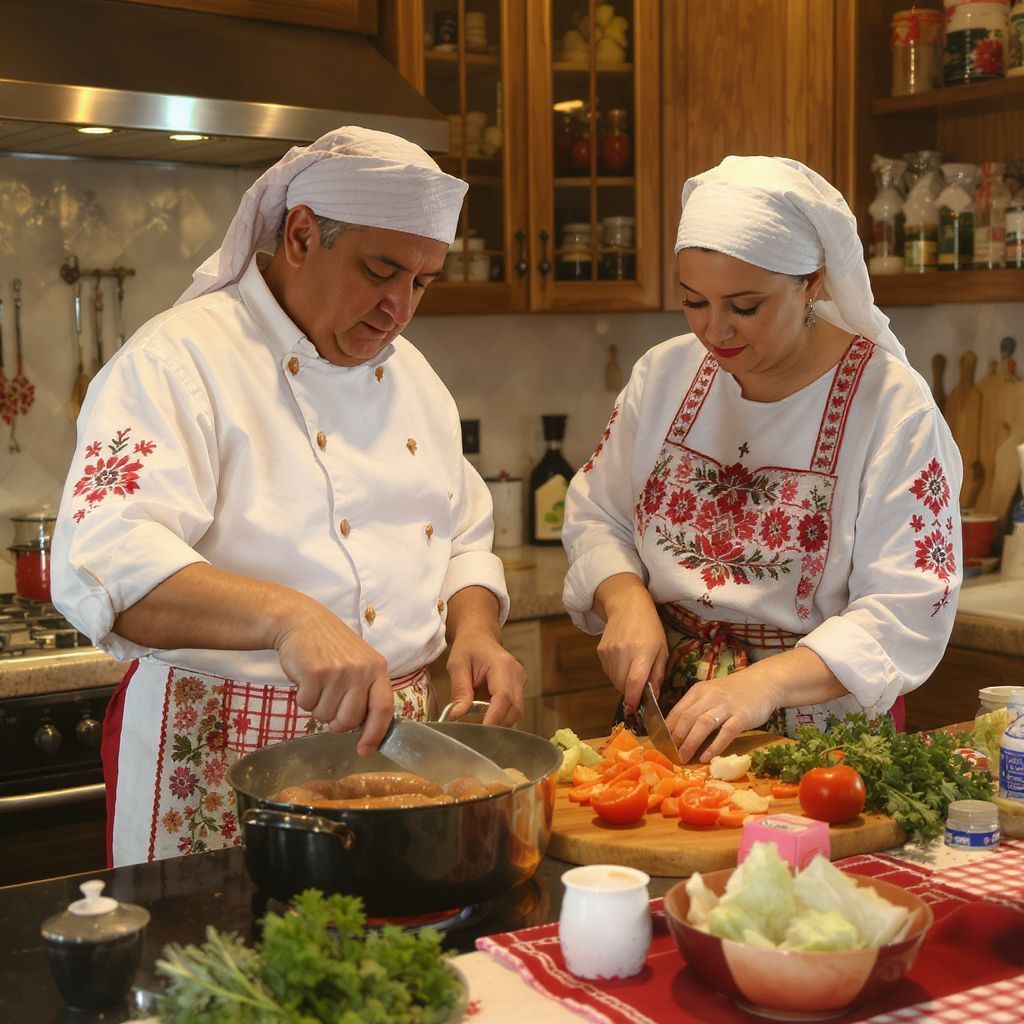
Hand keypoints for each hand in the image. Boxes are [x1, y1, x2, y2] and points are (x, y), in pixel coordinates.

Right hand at [275, 598, 394, 756]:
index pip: (384, 709)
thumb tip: (367, 732)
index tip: (365, 750)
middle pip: (350, 720)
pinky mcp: (315, 673)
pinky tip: (306, 677)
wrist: (302, 621)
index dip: (375, 734)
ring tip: (318, 682)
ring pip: (326, 716)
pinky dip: (303, 698)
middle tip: (329, 700)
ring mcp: (339, 672)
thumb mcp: (359, 663)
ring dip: (317, 706)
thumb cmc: (331, 647)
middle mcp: (361, 671)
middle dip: (336, 720)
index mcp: (377, 669)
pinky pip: (307, 705)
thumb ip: (366, 692)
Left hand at [446, 631, 524, 726]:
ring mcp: (521, 681)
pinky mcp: (519, 688)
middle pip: (514, 708)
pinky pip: (514, 709)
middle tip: (476, 735)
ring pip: (517, 712)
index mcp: (502, 665)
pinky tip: (487, 721)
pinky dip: (502, 718)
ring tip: (480, 728)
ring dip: (500, 723)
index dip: (494, 718)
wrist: (480, 636)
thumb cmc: (469, 648)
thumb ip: (459, 689)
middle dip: (497, 725)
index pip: (503, 697)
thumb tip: (457, 714)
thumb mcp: (457, 665)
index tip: (481, 732)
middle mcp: (516, 673)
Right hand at [594, 579, 667, 714]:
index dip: (634, 700)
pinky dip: (616, 673)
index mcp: (642, 652)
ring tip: (632, 668)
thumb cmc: (650, 627)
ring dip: (623, 682)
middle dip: (630, 692)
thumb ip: (657, 674)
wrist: (627, 606)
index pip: (634, 683)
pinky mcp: (600, 651)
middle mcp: (623, 653)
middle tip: (639, 687)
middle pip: (622, 686)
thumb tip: (653, 697)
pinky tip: (623, 660)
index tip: (634, 711)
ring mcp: (609, 652)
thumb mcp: (661, 649)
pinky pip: (608, 672)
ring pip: (614, 680)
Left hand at [664, 668, 779, 762]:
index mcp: (698, 691)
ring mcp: (726, 705)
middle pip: (687, 718)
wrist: (763, 682)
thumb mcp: (711, 695)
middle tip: (670, 755)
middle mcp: (710, 696)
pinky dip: (715, 745)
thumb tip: (677, 732)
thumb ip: (696, 708)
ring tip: (684, 757)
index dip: (667, 729)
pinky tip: (707, 757)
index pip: (677, 711)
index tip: (661, 745)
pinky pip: (726, 732)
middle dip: (676, 738)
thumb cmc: (734, 693)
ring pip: (703, 724)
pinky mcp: (742, 715)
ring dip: (691, 743)